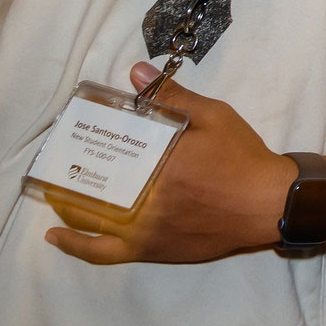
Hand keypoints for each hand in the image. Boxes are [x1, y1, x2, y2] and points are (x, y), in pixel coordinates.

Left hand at [44, 63, 294, 263]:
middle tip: (63, 159)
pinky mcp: (148, 250)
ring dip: (66, 204)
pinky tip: (57, 236)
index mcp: (157, 162)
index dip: (90, 139)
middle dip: (71, 172)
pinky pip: (102, 253)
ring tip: (56, 190)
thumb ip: (175, 98)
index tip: (79, 128)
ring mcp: (142, 229)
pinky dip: (75, 245)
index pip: (108, 149)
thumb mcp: (216, 117)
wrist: (269, 204)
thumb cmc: (243, 158)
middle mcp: (142, 199)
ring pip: (88, 219)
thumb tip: (136, 72)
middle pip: (91, 184)